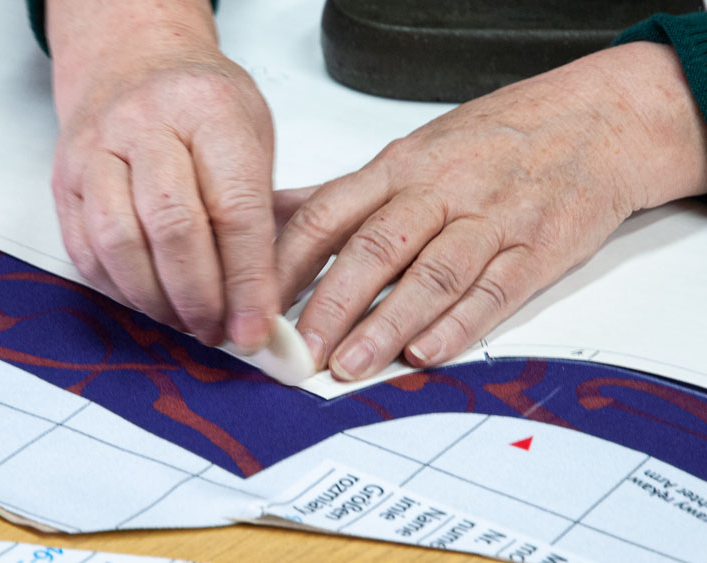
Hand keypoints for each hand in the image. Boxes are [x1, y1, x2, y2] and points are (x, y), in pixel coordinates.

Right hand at [48, 0, 277, 350]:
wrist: (132, 64)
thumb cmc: (201, 107)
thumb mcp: (254, 136)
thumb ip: (263, 212)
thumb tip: (265, 301)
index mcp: (209, 111)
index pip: (234, 208)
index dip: (247, 280)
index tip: (256, 327)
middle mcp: (145, 124)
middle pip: (172, 228)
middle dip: (200, 297)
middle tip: (219, 331)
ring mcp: (96, 150)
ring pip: (119, 243)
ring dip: (157, 301)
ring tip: (186, 322)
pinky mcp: (64, 180)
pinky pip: (85, 251)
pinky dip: (120, 290)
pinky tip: (150, 301)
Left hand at [276, 42, 706, 380]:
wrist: (595, 122)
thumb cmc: (495, 140)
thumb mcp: (413, 151)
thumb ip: (347, 192)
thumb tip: (278, 216)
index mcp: (400, 166)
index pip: (329, 214)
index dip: (288, 263)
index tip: (259, 305)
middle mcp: (441, 190)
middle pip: (375, 247)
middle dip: (333, 303)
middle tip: (302, 350)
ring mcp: (491, 218)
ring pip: (431, 274)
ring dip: (388, 324)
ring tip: (352, 364)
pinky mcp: (536, 249)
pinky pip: (492, 291)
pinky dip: (458, 326)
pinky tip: (425, 353)